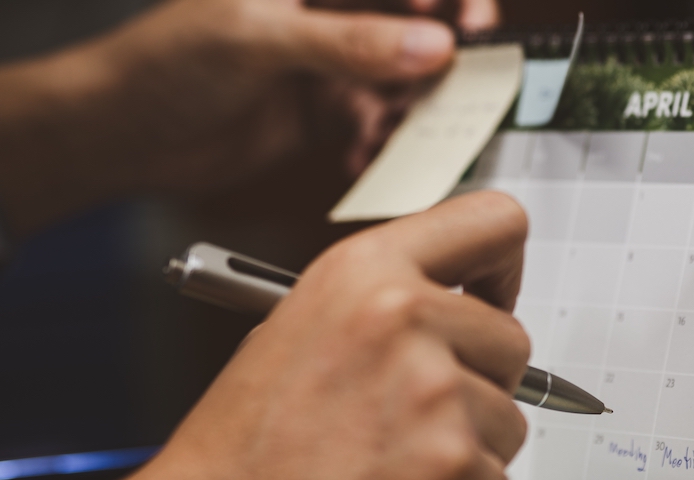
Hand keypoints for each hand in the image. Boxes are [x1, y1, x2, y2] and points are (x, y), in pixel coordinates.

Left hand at [0, 0, 498, 238]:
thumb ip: (350, 42)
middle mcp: (326, 11)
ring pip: (400, 75)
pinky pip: (375, 121)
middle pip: (412, 19)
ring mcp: (328, 61)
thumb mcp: (260, 39)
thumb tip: (431, 46)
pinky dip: (380, 141)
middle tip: (466, 79)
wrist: (127, 135)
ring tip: (409, 128)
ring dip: (413, 103)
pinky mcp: (324, 109)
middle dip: (443, 50)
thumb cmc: (166, 62)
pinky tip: (364, 154)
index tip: (470, 25)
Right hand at [67, 191, 529, 479]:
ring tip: (389, 467)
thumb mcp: (297, 333)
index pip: (493, 222)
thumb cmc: (239, 455)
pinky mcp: (454, 468)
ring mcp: (435, 394)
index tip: (494, 294)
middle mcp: (404, 320)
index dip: (502, 265)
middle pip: (511, 339)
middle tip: (414, 418)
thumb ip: (382, 304)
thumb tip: (453, 304)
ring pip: (510, 419)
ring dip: (467, 448)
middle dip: (478, 383)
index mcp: (363, 272)